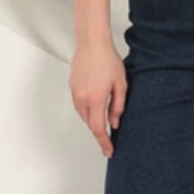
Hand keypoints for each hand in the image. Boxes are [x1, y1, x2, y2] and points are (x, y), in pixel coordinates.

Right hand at [69, 38, 127, 157]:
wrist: (92, 43)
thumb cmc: (107, 59)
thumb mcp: (121, 84)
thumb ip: (118, 106)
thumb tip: (114, 122)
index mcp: (96, 99)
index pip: (98, 128)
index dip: (104, 142)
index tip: (108, 151)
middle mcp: (83, 98)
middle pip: (90, 124)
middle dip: (99, 133)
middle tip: (109, 139)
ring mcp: (75, 93)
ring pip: (83, 116)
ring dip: (93, 122)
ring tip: (104, 123)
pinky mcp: (72, 87)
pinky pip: (79, 106)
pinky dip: (87, 112)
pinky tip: (95, 109)